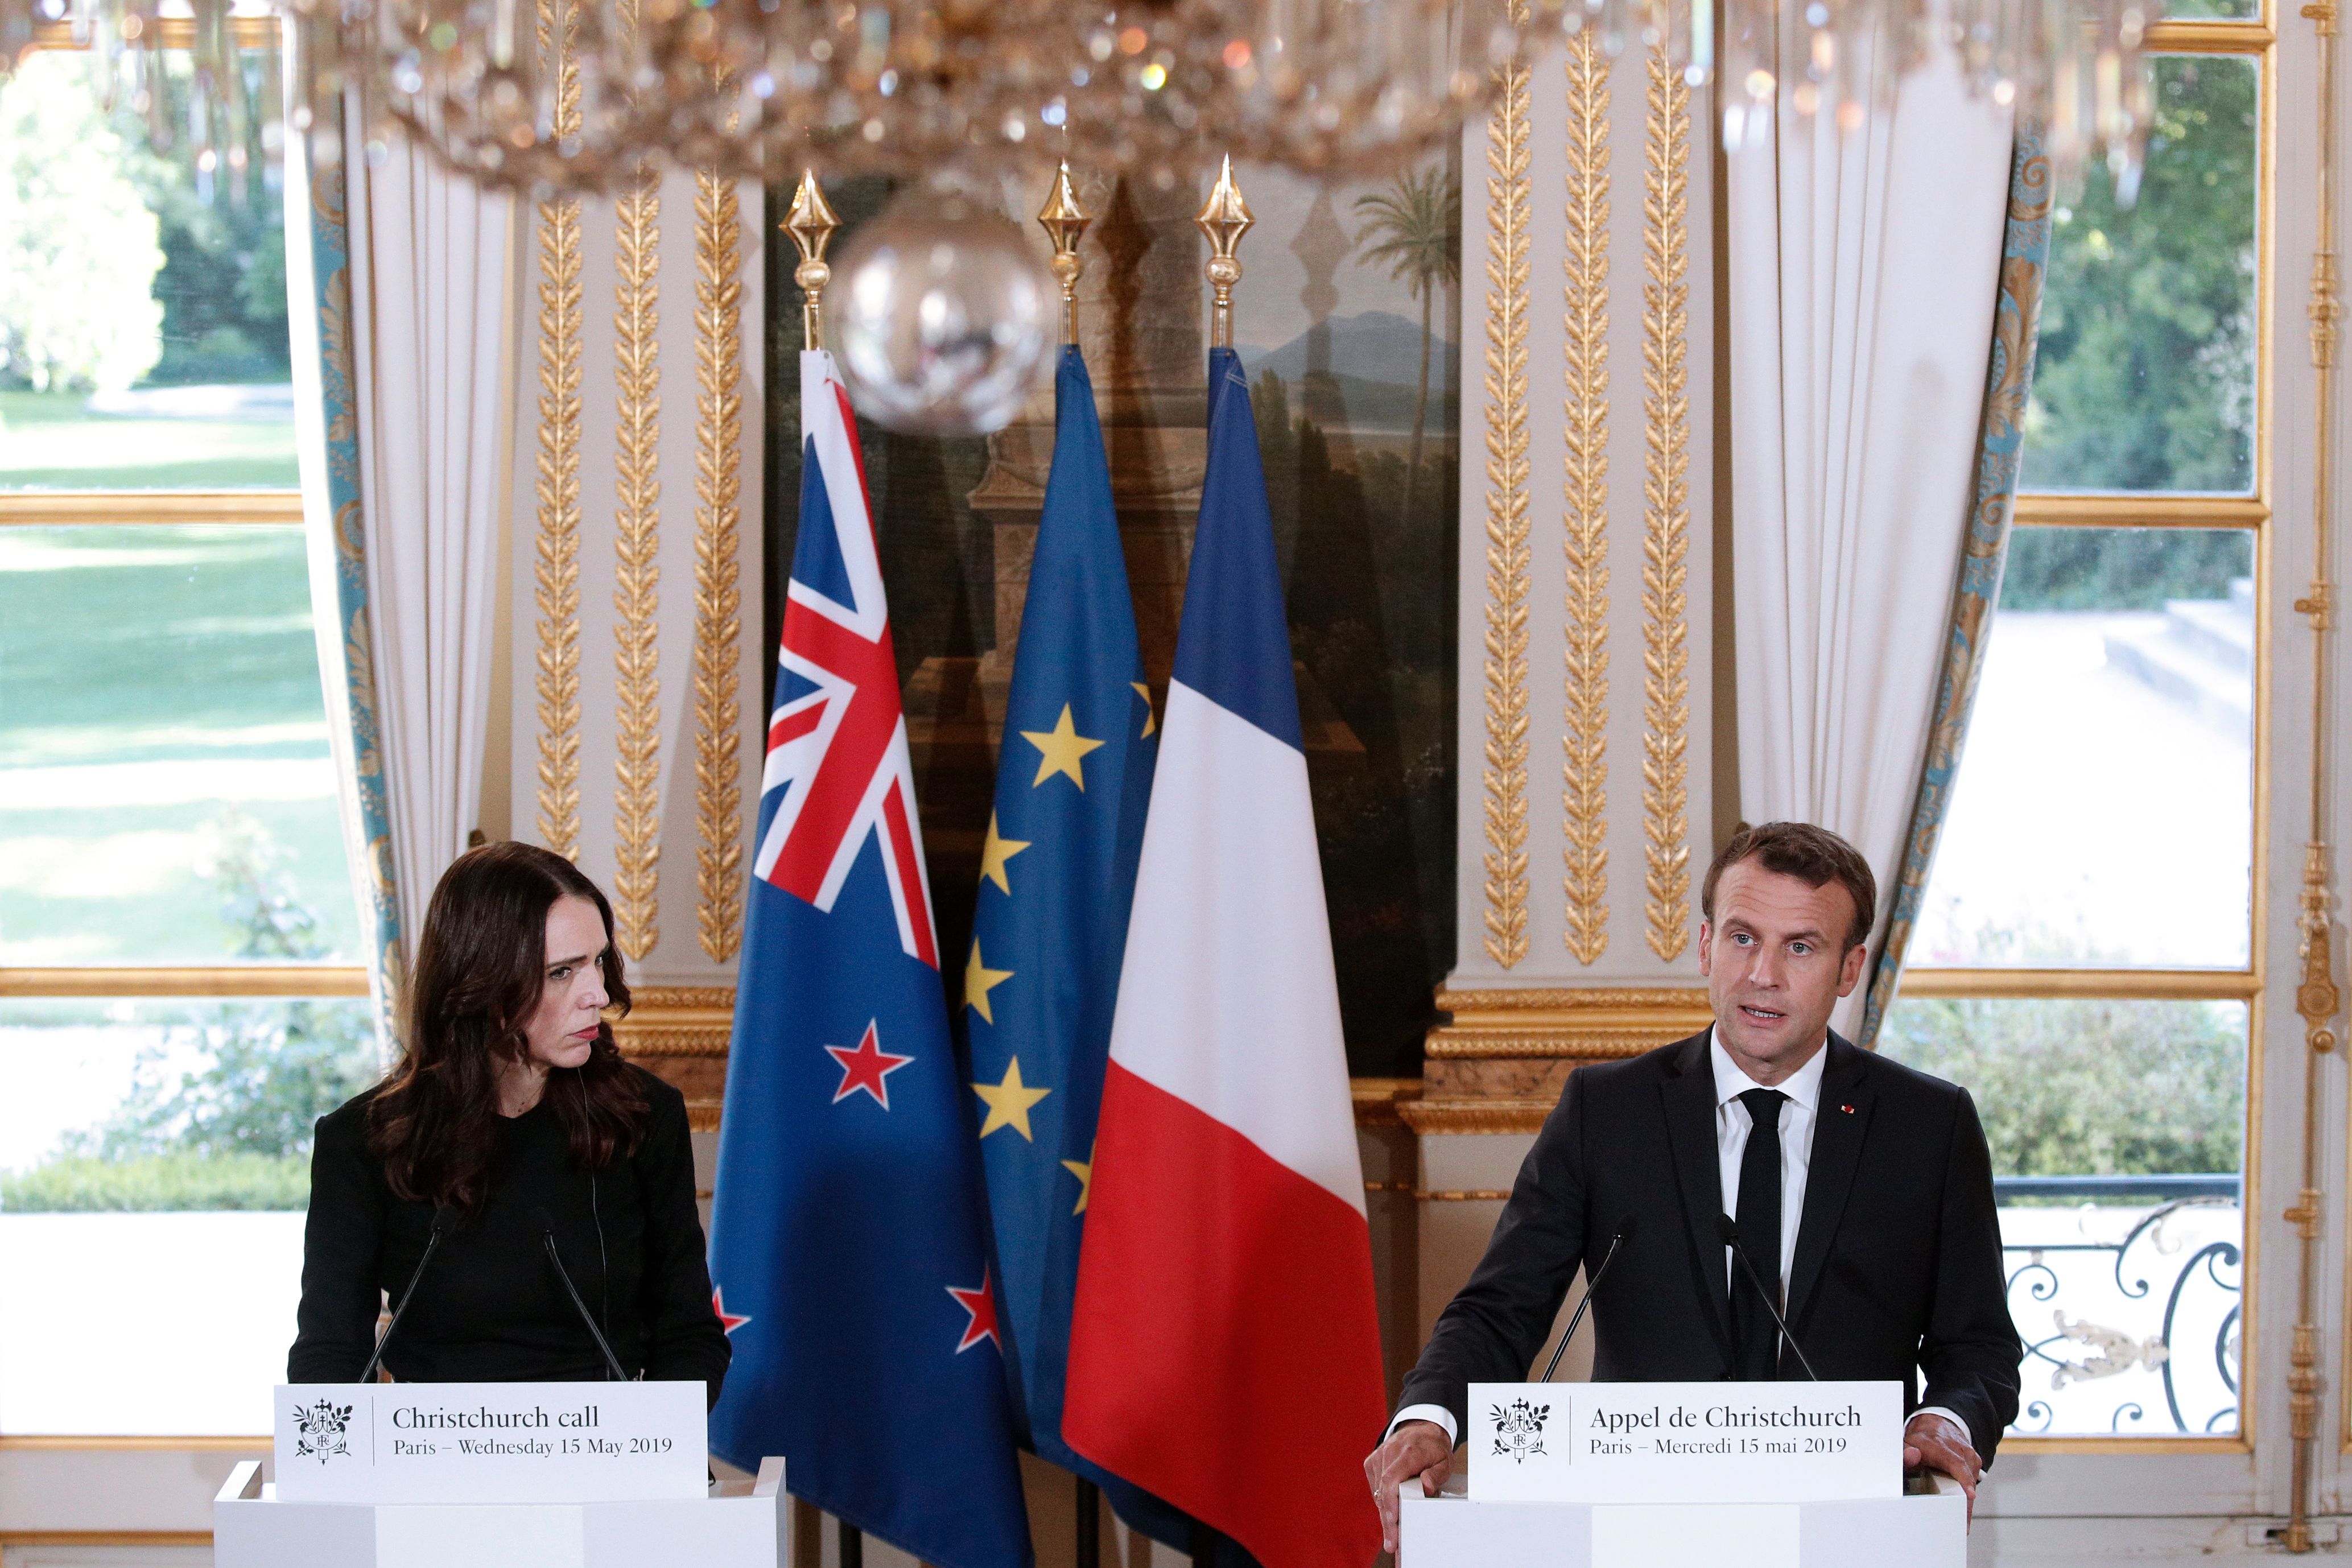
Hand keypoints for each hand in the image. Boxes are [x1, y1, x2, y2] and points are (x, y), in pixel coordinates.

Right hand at [1365, 1419, 1452, 1553]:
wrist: (1421, 1429)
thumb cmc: (1434, 1448)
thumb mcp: (1444, 1461)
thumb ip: (1436, 1474)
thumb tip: (1427, 1486)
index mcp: (1407, 1453)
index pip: (1391, 1479)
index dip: (1390, 1502)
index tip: (1392, 1520)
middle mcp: (1388, 1453)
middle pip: (1383, 1491)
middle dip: (1387, 1519)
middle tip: (1392, 1542)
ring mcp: (1378, 1457)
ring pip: (1377, 1492)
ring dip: (1385, 1514)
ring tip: (1393, 1535)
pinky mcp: (1371, 1462)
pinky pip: (1375, 1487)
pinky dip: (1382, 1501)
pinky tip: (1391, 1512)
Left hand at [1903, 1411, 1981, 1523]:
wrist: (1938, 1424)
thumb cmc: (1921, 1438)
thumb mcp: (1907, 1442)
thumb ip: (1905, 1451)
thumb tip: (1912, 1455)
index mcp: (1941, 1446)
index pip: (1956, 1463)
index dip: (1964, 1479)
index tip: (1970, 1495)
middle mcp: (1960, 1450)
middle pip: (1966, 1480)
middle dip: (1965, 1504)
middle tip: (1962, 1528)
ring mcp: (1970, 1456)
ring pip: (1971, 1483)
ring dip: (1967, 1503)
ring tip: (1962, 1524)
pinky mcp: (1975, 1461)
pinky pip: (1973, 1481)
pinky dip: (1968, 1495)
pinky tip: (1962, 1510)